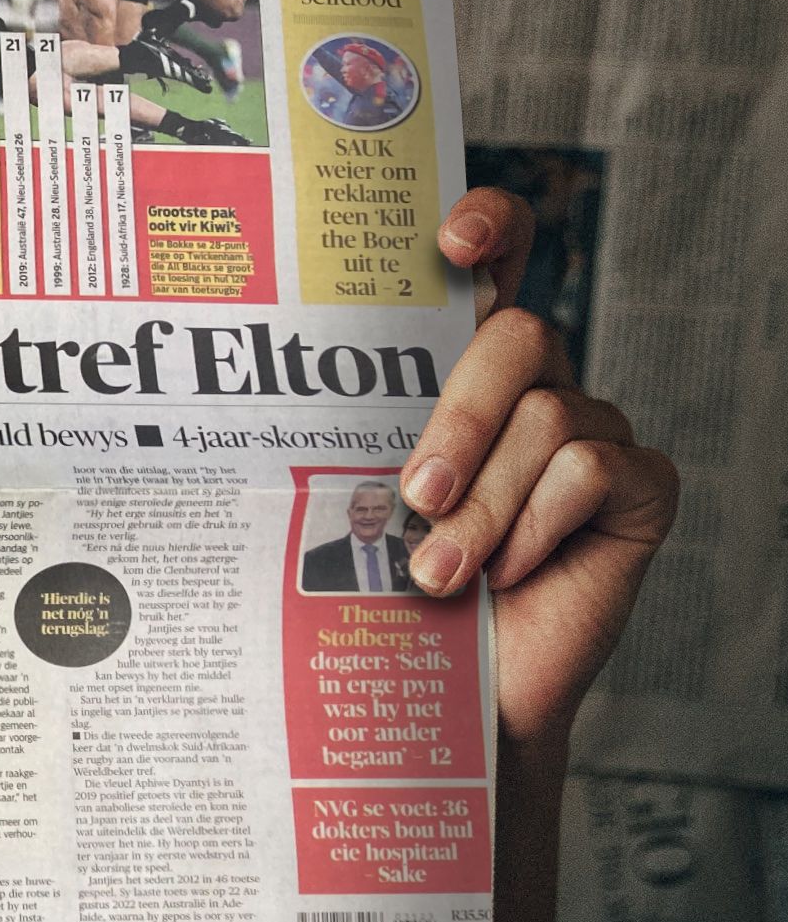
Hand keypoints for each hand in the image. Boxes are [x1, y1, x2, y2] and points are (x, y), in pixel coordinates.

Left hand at [398, 185, 674, 757]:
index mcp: (469, 371)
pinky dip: (539, 526)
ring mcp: (597, 433)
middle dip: (461, 419)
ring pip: (549, 417)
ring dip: (485, 505)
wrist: (457, 698)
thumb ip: (357, 440)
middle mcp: (540, 386)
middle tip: (416, 496)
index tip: (449, 241)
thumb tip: (279, 392)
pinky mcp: (641, 487)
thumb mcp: (363, 507)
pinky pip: (592, 470)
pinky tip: (514, 573)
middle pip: (520, 336)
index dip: (492, 223)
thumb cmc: (400, 596)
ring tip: (443, 574)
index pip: (502, 260)